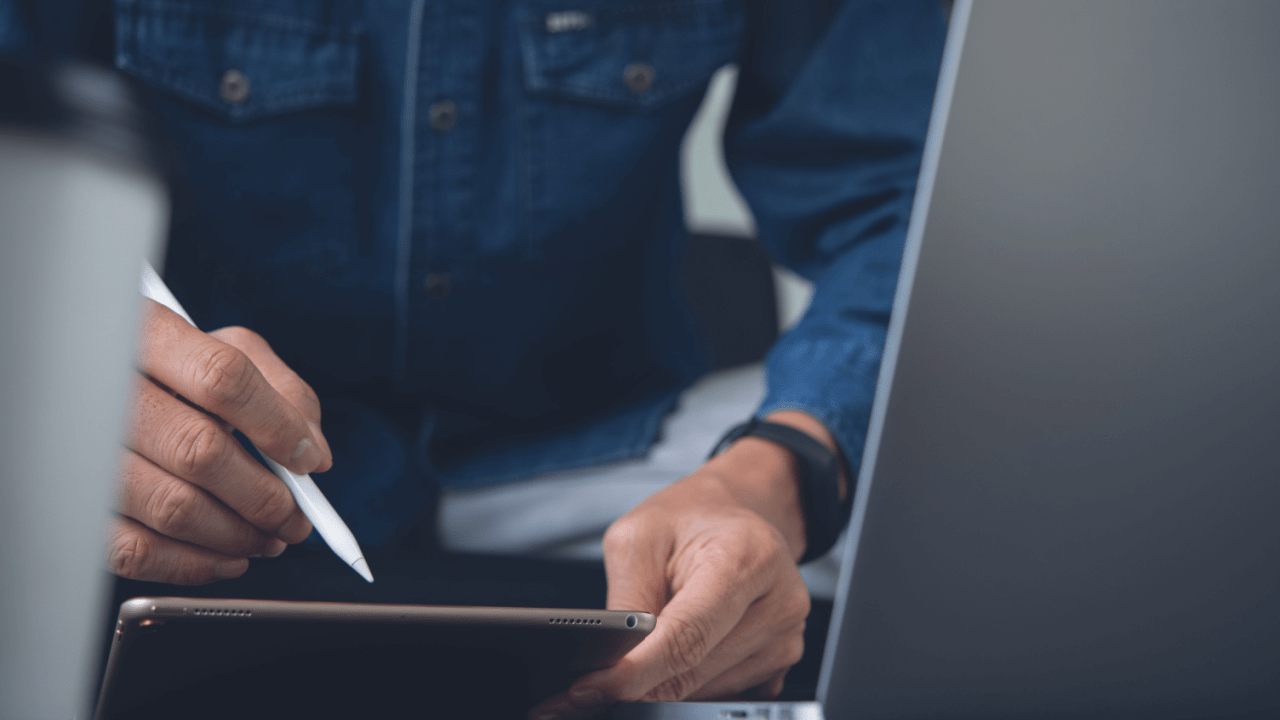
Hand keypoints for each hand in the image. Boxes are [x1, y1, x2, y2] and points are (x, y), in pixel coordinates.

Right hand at [107, 300, 332, 583]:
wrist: (92, 385)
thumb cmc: (176, 370)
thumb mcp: (231, 351)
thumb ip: (285, 392)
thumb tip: (313, 453)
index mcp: (149, 334)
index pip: (222, 379)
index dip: (277, 427)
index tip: (308, 461)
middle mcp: (104, 389)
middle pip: (200, 451)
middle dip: (266, 498)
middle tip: (295, 518)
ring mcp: (80, 450)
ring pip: (173, 507)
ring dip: (237, 535)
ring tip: (267, 538)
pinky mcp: (75, 505)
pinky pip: (134, 550)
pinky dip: (194, 564)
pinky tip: (226, 556)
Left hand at [530, 412, 842, 717]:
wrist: (735, 515)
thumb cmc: (689, 520)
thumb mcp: (638, 537)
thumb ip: (626, 600)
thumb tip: (611, 661)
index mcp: (749, 556)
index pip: (688, 635)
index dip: (636, 671)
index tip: (590, 690)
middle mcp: (779, 602)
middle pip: (694, 670)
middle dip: (639, 680)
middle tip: (590, 681)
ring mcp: (786, 637)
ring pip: (704, 690)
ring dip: (663, 680)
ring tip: (644, 645)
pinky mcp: (780, 664)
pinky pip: (720, 694)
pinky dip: (686, 683)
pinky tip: (671, 655)